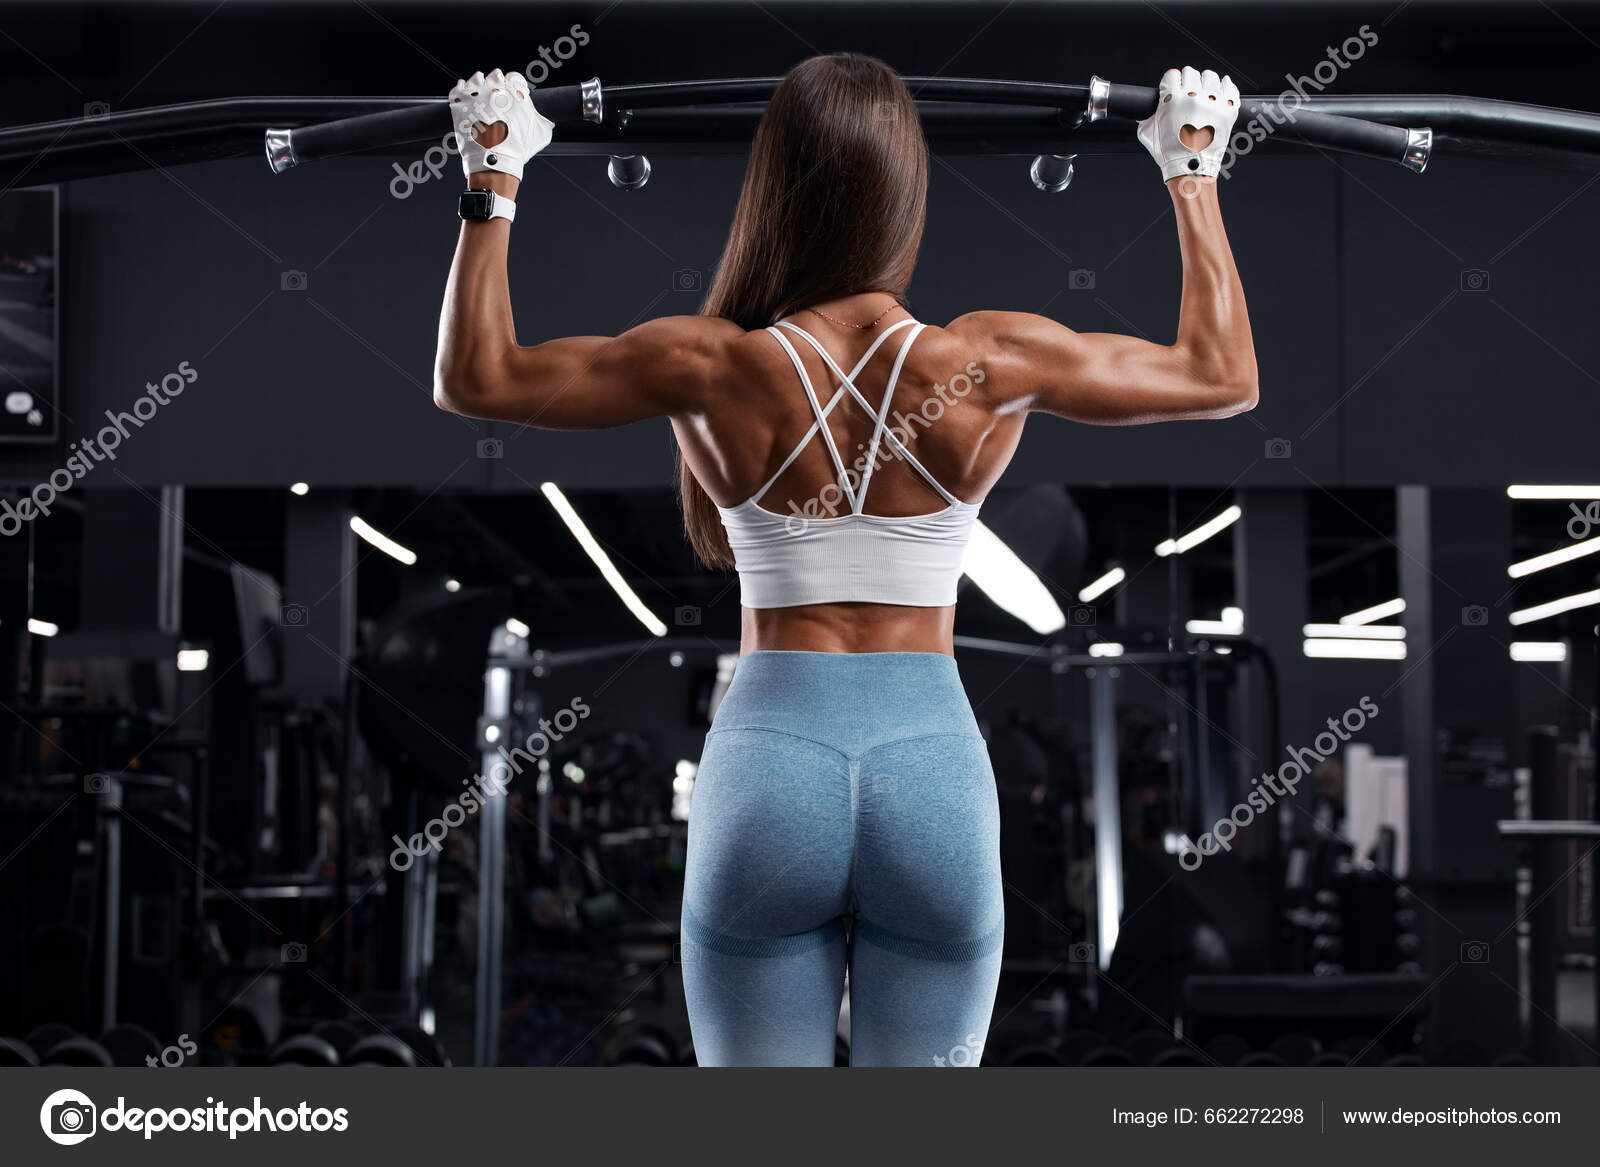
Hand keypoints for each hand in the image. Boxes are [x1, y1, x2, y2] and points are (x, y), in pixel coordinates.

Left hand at [450, 69, 552, 183]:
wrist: (494, 162)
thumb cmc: (517, 150)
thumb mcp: (538, 134)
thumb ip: (539, 119)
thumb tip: (543, 119)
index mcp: (516, 93)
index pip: (514, 77)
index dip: (512, 85)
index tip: (510, 92)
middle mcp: (496, 89)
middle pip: (495, 75)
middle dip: (495, 85)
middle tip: (494, 98)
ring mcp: (477, 94)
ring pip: (476, 79)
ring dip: (477, 85)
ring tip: (478, 97)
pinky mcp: (461, 102)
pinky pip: (458, 88)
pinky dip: (461, 91)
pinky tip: (465, 99)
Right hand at [1136, 66, 1238, 182]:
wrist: (1192, 169)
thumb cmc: (1170, 154)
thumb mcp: (1150, 133)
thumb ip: (1148, 117)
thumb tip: (1142, 112)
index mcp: (1171, 100)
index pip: (1172, 75)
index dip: (1172, 81)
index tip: (1174, 87)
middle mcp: (1193, 98)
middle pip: (1191, 72)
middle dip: (1188, 81)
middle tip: (1189, 91)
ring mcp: (1212, 103)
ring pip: (1210, 76)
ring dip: (1205, 82)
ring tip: (1204, 92)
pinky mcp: (1227, 110)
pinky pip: (1230, 87)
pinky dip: (1225, 86)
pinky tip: (1220, 90)